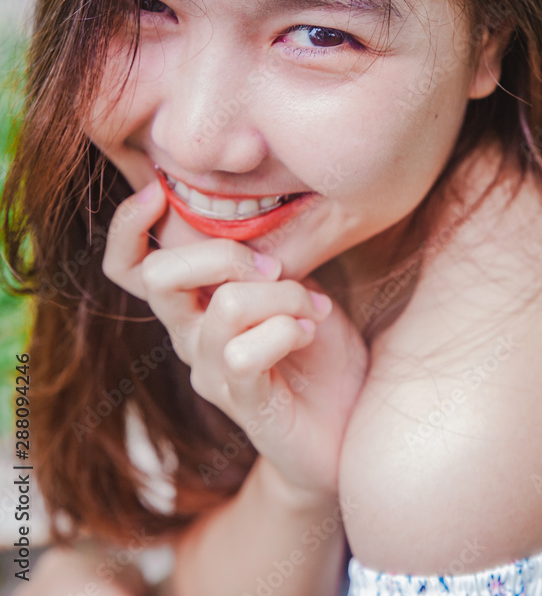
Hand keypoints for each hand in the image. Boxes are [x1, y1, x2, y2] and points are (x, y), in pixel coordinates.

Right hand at [102, 179, 369, 499]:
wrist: (347, 418)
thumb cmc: (318, 344)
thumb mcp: (291, 284)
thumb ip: (262, 257)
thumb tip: (252, 217)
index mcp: (194, 300)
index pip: (129, 265)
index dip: (126, 225)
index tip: (156, 191)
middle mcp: (189, 335)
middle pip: (160, 276)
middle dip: (225, 254)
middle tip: (274, 269)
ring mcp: (210, 371)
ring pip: (225, 306)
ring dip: (284, 296)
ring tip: (313, 309)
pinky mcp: (240, 402)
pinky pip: (245, 353)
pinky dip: (286, 330)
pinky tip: (308, 333)